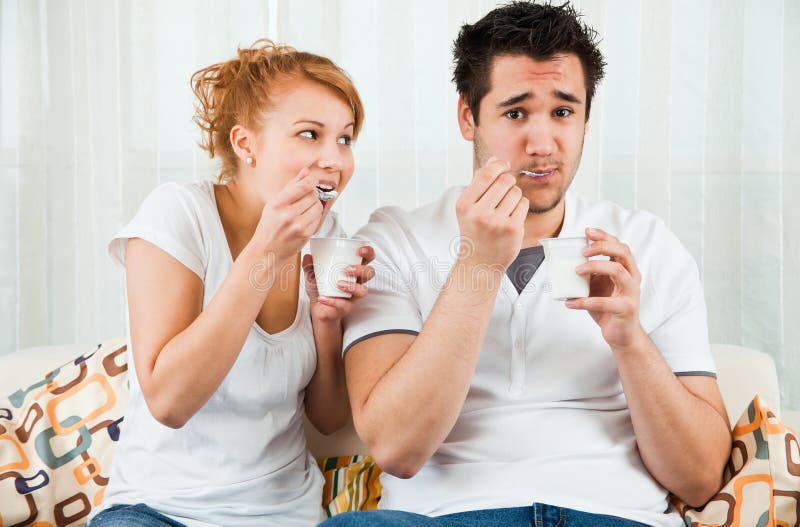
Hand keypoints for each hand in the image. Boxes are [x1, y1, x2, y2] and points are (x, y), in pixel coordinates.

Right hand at [252, 167, 321, 262]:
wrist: (267, 250)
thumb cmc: (269, 226)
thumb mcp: (273, 204)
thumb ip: (290, 186)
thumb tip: (306, 171)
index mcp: (277, 204)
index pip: (303, 186)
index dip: (311, 180)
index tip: (312, 180)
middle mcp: (287, 215)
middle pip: (313, 195)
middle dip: (312, 193)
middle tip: (306, 197)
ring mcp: (297, 226)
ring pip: (318, 206)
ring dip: (315, 205)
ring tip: (305, 209)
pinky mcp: (305, 235)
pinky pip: (318, 219)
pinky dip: (314, 217)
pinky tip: (305, 219)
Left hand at [303, 245, 375, 322]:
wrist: (318, 308)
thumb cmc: (321, 288)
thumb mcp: (312, 274)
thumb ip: (309, 265)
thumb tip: (307, 256)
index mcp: (352, 269)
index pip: (367, 258)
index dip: (368, 253)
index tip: (360, 251)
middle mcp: (356, 281)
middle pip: (370, 273)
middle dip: (361, 269)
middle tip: (347, 269)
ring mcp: (353, 295)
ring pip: (363, 291)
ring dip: (352, 286)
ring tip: (338, 284)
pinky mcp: (347, 307)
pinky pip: (344, 305)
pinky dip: (332, 301)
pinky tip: (322, 298)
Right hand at [455, 157, 528, 268]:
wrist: (480, 263)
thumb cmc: (475, 232)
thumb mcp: (470, 208)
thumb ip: (481, 183)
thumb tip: (495, 160)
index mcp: (464, 205)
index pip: (485, 174)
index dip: (498, 165)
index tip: (504, 165)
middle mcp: (478, 213)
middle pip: (504, 181)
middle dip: (508, 182)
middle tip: (504, 193)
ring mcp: (496, 222)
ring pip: (516, 192)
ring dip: (514, 196)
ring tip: (505, 209)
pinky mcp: (512, 228)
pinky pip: (523, 204)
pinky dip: (520, 207)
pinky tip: (512, 217)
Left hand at [564, 227, 646, 350]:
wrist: (622, 336)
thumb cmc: (609, 309)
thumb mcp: (598, 287)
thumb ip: (590, 274)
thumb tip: (563, 262)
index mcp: (627, 270)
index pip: (619, 246)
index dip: (604, 237)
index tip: (588, 231)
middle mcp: (633, 278)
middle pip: (623, 253)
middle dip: (602, 247)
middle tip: (583, 250)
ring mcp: (631, 294)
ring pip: (618, 271)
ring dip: (595, 267)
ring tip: (576, 270)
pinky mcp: (626, 310)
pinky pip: (605, 302)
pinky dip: (584, 301)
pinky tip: (570, 302)